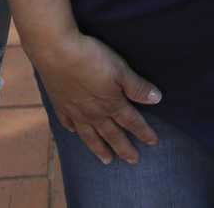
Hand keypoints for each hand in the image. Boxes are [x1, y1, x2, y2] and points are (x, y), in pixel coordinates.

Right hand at [27, 30, 159, 165]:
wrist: (56, 52)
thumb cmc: (91, 57)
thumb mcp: (120, 69)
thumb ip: (137, 86)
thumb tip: (157, 99)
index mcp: (111, 104)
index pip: (132, 121)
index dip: (144, 132)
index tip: (153, 142)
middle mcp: (94, 113)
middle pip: (112, 134)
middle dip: (124, 148)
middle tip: (133, 160)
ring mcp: (75, 111)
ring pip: (90, 136)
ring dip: (100, 148)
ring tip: (106, 160)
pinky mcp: (59, 104)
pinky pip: (67, 122)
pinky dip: (73, 130)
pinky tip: (74, 133)